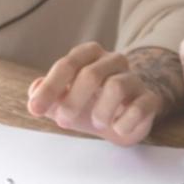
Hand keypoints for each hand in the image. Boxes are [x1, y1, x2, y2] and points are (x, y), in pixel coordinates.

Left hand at [27, 42, 163, 145]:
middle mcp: (113, 61)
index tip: (35, 109)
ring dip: (100, 111)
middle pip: (91, 74)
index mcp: (90, 55)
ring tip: (96, 124)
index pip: (68, 64)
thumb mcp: (66, 101)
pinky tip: (117, 128)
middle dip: (73, 101)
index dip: (50, 87)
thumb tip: (34, 91)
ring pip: (116, 86)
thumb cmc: (93, 103)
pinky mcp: (149, 98)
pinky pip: (139, 107)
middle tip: (62, 122)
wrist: (130, 114)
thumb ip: (48, 96)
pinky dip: (124, 122)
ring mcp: (133, 78)